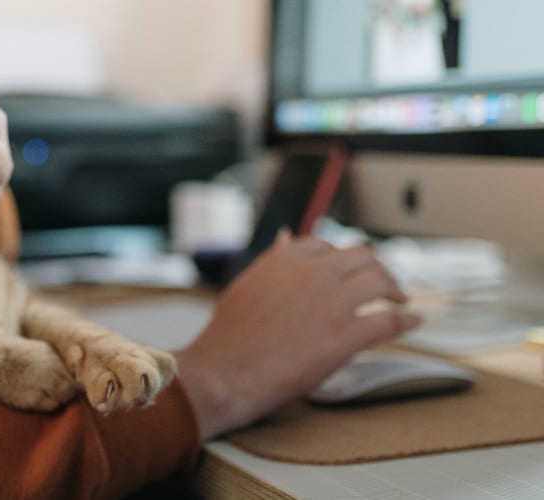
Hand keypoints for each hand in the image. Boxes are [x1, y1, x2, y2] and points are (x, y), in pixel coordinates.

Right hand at [174, 232, 421, 439]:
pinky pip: (390, 320)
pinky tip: (413, 321)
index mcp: (286, 259)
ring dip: (395, 290)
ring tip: (400, 300)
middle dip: (376, 269)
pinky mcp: (347, 334)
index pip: (327, 246)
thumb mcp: (246, 286)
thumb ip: (272, 262)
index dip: (344, 259)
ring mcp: (332, 302)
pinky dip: (407, 320)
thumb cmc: (229, 338)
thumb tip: (286, 237)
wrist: (226, 373)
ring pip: (381, 281)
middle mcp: (312, 273)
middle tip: (384, 285)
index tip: (351, 270)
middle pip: (362, 257)